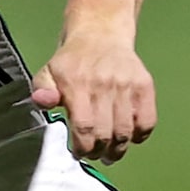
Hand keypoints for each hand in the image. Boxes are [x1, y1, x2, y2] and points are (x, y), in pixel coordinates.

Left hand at [31, 29, 153, 163]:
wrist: (100, 35)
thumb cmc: (71, 61)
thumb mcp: (48, 72)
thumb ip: (42, 90)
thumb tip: (44, 102)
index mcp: (77, 84)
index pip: (84, 126)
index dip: (82, 147)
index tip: (78, 153)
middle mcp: (104, 85)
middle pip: (105, 132)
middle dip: (99, 151)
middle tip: (95, 155)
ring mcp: (126, 85)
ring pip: (126, 130)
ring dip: (118, 148)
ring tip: (110, 153)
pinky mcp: (144, 86)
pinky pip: (147, 120)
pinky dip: (139, 135)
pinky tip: (129, 138)